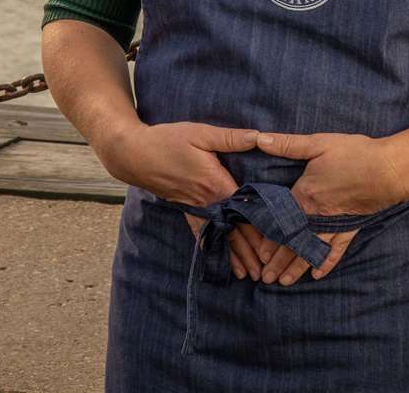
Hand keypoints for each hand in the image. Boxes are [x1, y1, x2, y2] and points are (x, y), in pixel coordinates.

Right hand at [94, 122, 272, 282]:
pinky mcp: (183, 208)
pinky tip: (218, 260)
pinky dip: (211, 248)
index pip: (244, 211)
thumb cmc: (168, 140)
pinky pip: (200, 232)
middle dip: (250, 252)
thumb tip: (259, 137)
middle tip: (266, 273)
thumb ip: (231, 138)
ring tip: (247, 275)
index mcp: (215, 183)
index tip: (275, 245)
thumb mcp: (201, 133)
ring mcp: (194, 208)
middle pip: (233, 231)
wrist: (133, 154)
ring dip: (233, 256)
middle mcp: (206, 201)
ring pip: (218, 236)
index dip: (260, 228)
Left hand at [247, 131, 408, 285]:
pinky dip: (326, 263)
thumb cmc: (355, 153)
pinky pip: (336, 250)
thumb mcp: (319, 143)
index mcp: (305, 195)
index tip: (258, 254)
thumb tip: (258, 138)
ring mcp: (334, 224)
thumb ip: (288, 144)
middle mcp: (317, 215)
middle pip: (292, 242)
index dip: (268, 239)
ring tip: (283, 282)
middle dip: (278, 261)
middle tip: (264, 278)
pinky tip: (317, 275)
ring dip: (297, 267)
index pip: (280, 221)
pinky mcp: (351, 227)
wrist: (390, 168)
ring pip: (311, 250)